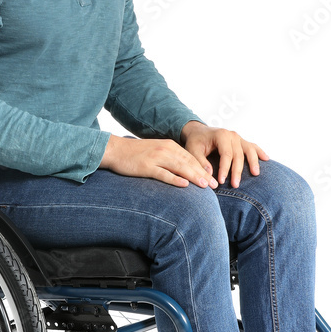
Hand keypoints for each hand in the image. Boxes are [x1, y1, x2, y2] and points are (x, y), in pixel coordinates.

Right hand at [99, 134, 218, 187]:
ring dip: (194, 176)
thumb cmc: (136, 153)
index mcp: (169, 145)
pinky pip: (163, 174)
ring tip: (205, 186)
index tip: (213, 179)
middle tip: (214, 186)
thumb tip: (184, 171)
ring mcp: (156, 158)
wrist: (115, 150)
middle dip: (203, 174)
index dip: (203, 169)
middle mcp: (165, 150)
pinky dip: (175, 179)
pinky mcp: (146, 167)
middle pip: (189, 163)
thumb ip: (170, 158)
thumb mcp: (156, 152)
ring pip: (180, 168)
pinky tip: (184, 185)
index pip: (191, 158)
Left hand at [180, 121, 269, 187]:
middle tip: (235, 185)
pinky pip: (252, 146)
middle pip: (238, 155)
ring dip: (253, 162)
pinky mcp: (241, 141)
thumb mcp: (192, 150)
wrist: (199, 131)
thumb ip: (200, 162)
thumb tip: (210, 176)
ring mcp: (238, 138)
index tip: (221, 181)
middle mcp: (232, 135)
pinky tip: (266, 159)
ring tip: (255, 174)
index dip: (224, 169)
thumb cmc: (195, 141)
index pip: (226, 154)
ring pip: (248, 150)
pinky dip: (260, 152)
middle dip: (237, 171)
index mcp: (221, 135)